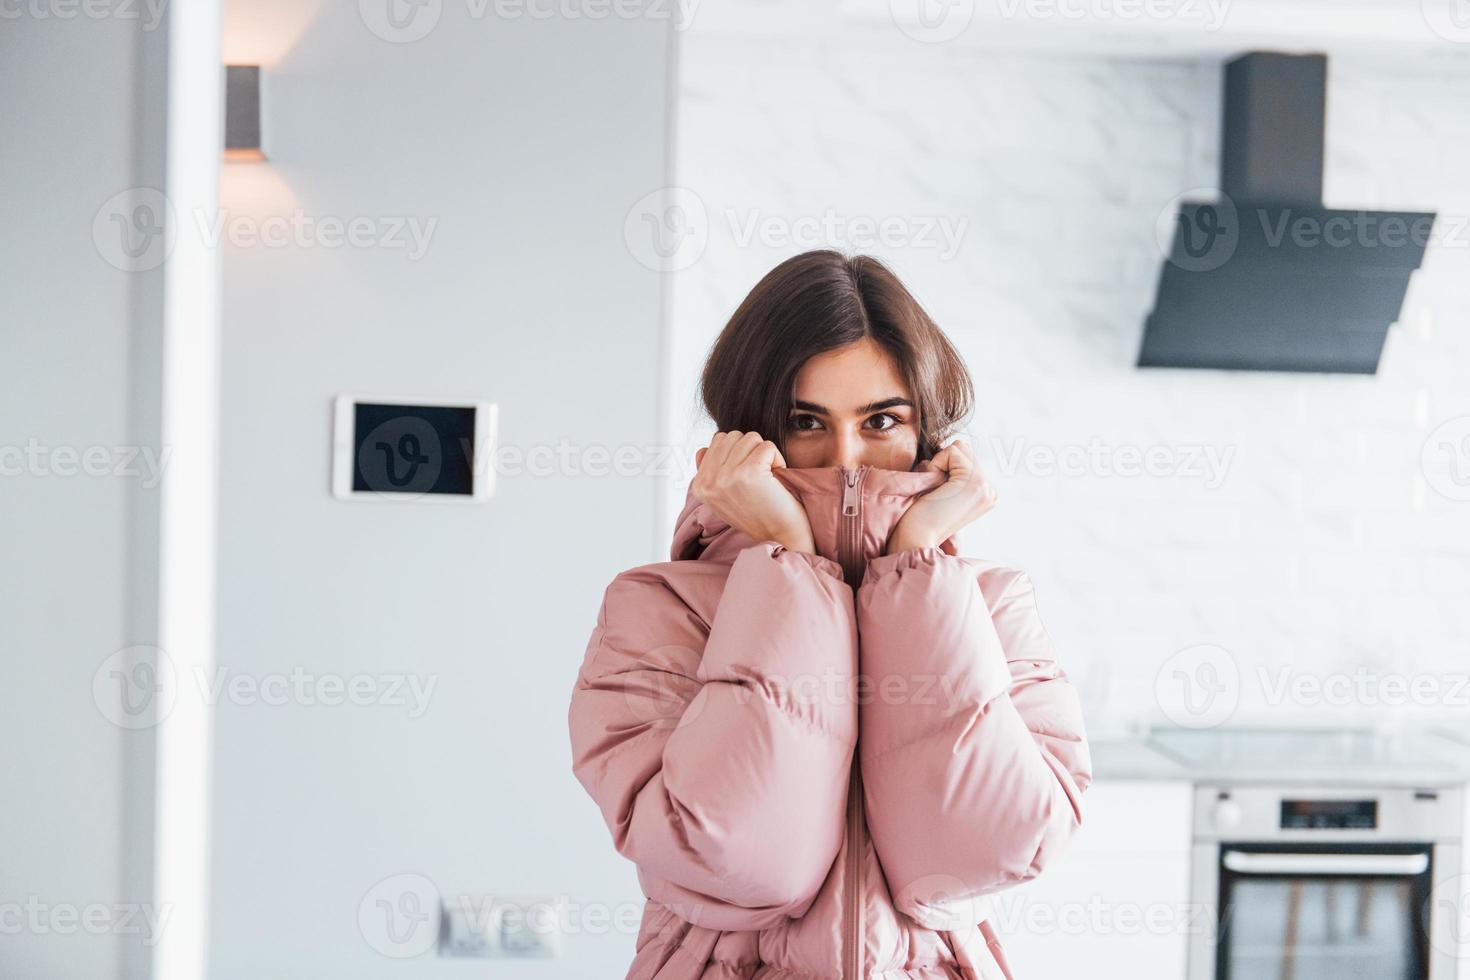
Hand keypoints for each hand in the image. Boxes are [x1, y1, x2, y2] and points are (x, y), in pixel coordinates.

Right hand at [692, 432, 815, 553]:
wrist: (779, 538)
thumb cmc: (757, 515)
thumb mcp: (724, 496)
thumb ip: (710, 472)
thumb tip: (703, 449)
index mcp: (700, 485)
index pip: (717, 441)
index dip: (739, 453)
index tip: (746, 479)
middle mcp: (709, 481)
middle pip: (733, 436)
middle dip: (751, 450)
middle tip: (759, 477)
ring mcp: (727, 476)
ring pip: (750, 438)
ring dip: (765, 455)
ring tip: (766, 480)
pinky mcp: (749, 472)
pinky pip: (767, 446)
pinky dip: (777, 460)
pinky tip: (775, 481)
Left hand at [886, 439, 996, 553]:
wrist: (916, 540)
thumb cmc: (920, 516)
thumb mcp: (942, 489)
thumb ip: (953, 469)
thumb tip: (955, 441)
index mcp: (986, 494)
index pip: (965, 455)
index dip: (944, 467)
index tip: (939, 494)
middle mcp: (991, 491)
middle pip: (963, 448)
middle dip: (942, 464)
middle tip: (936, 493)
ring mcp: (985, 487)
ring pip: (958, 448)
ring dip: (939, 465)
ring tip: (936, 492)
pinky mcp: (974, 482)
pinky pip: (951, 452)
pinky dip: (936, 466)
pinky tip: (935, 490)